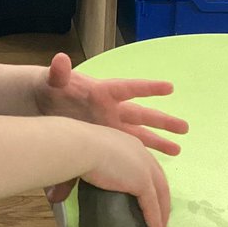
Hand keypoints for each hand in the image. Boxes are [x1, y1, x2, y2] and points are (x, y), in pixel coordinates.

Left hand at [39, 52, 186, 208]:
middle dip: (162, 122)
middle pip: (141, 115)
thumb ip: (58, 73)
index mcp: (102, 93)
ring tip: (178, 149)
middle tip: (185, 128)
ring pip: (138, 135)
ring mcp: (109, 126)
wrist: (42, 103)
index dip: (148, 88)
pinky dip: (135, 157)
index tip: (169, 87)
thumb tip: (60, 60)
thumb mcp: (53, 81)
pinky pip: (123, 149)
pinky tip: (149, 166)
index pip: (128, 89)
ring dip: (157, 142)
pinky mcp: (102, 140)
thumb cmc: (50, 89)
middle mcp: (111, 110)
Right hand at [81, 128, 171, 226]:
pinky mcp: (143, 183)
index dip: (148, 181)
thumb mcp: (78, 160)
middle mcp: (141, 152)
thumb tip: (54, 199)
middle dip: (161, 198)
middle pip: (159, 179)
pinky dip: (155, 222)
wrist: (78, 145)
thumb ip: (73, 178)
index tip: (147, 196)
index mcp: (127, 143)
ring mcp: (144, 168)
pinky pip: (153, 207)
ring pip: (161, 194)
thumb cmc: (72, 149)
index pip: (144, 164)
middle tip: (159, 215)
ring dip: (162, 214)